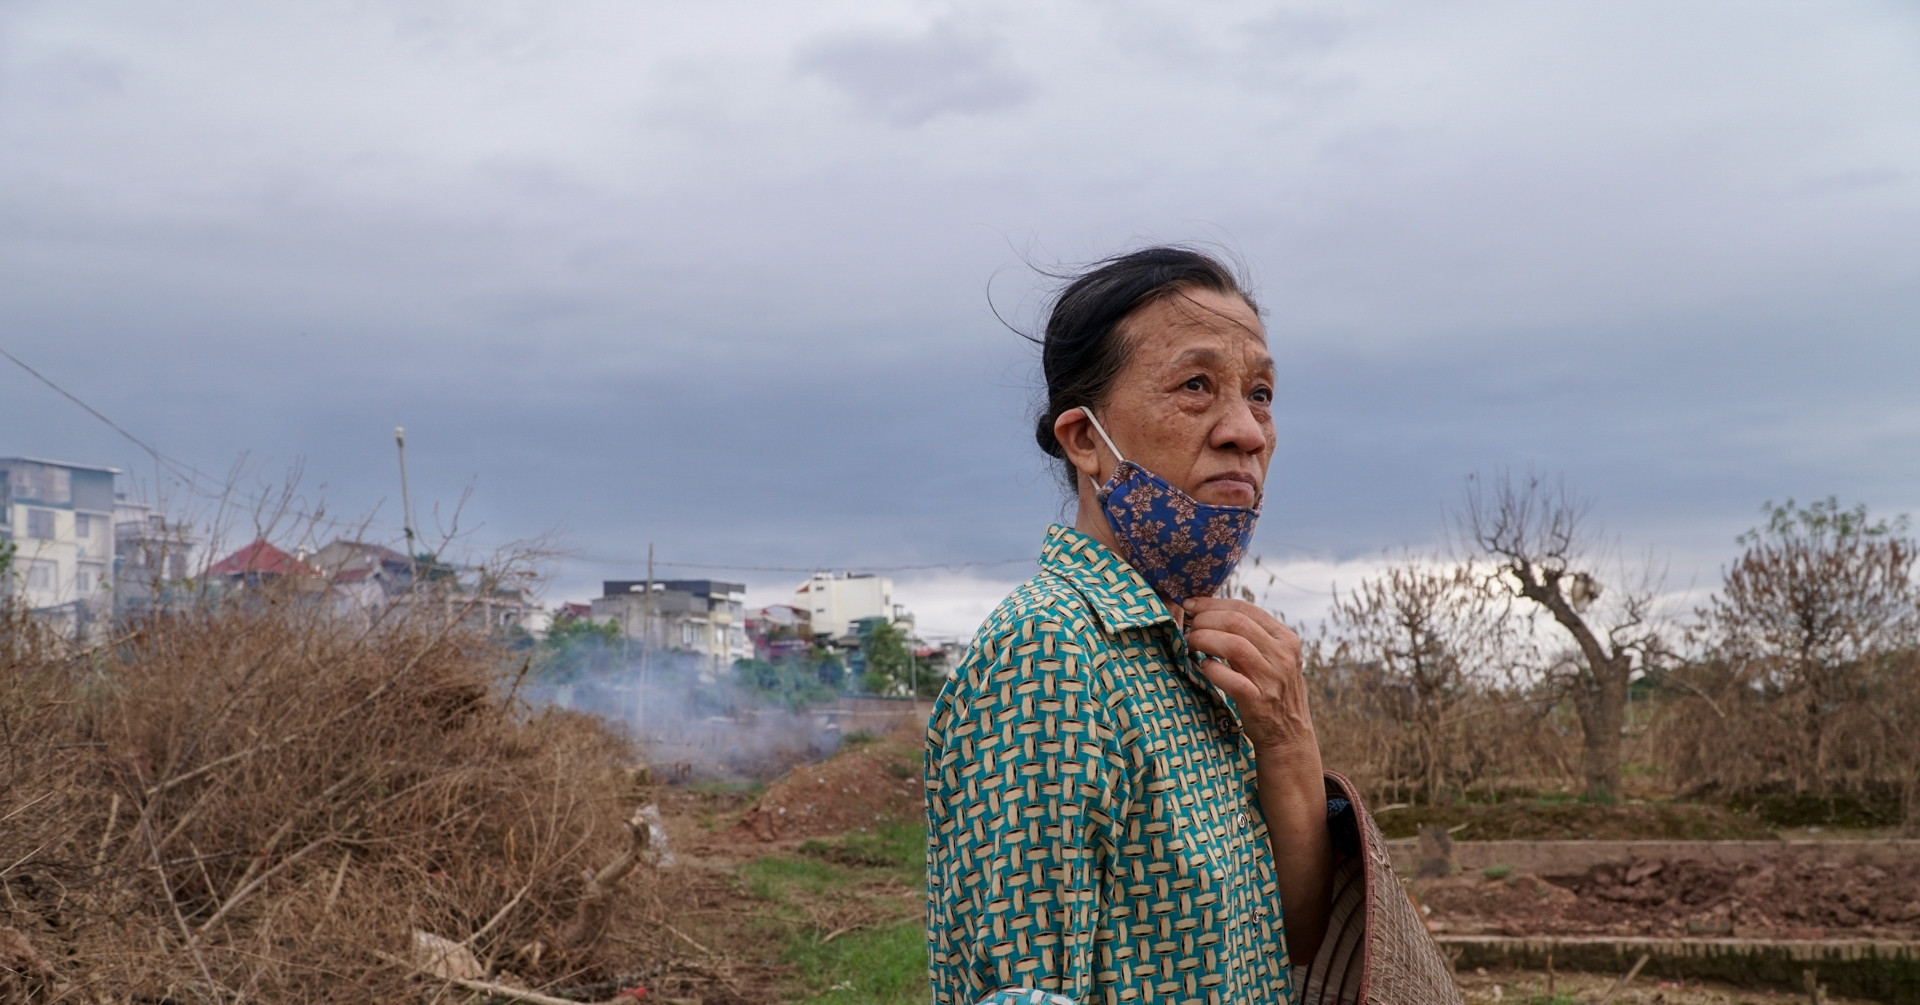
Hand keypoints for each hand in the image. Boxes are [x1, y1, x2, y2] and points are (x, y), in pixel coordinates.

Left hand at [1182, 597, 1319, 762]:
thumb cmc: (1273, 691)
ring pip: (1232, 645)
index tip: (1191, 604)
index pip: (1246, 609)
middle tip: (1188, 626)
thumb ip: (1253, 636)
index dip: (1213, 603)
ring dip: (1204, 640)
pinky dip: (1211, 669)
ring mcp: (1272, 678)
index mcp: (1286, 639)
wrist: (1289, 736)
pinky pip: (1228, 678)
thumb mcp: (1274, 658)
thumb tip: (1211, 612)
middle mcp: (1283, 655)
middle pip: (1236, 622)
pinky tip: (1204, 667)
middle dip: (1205, 620)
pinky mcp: (1258, 701)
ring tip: (1191, 643)